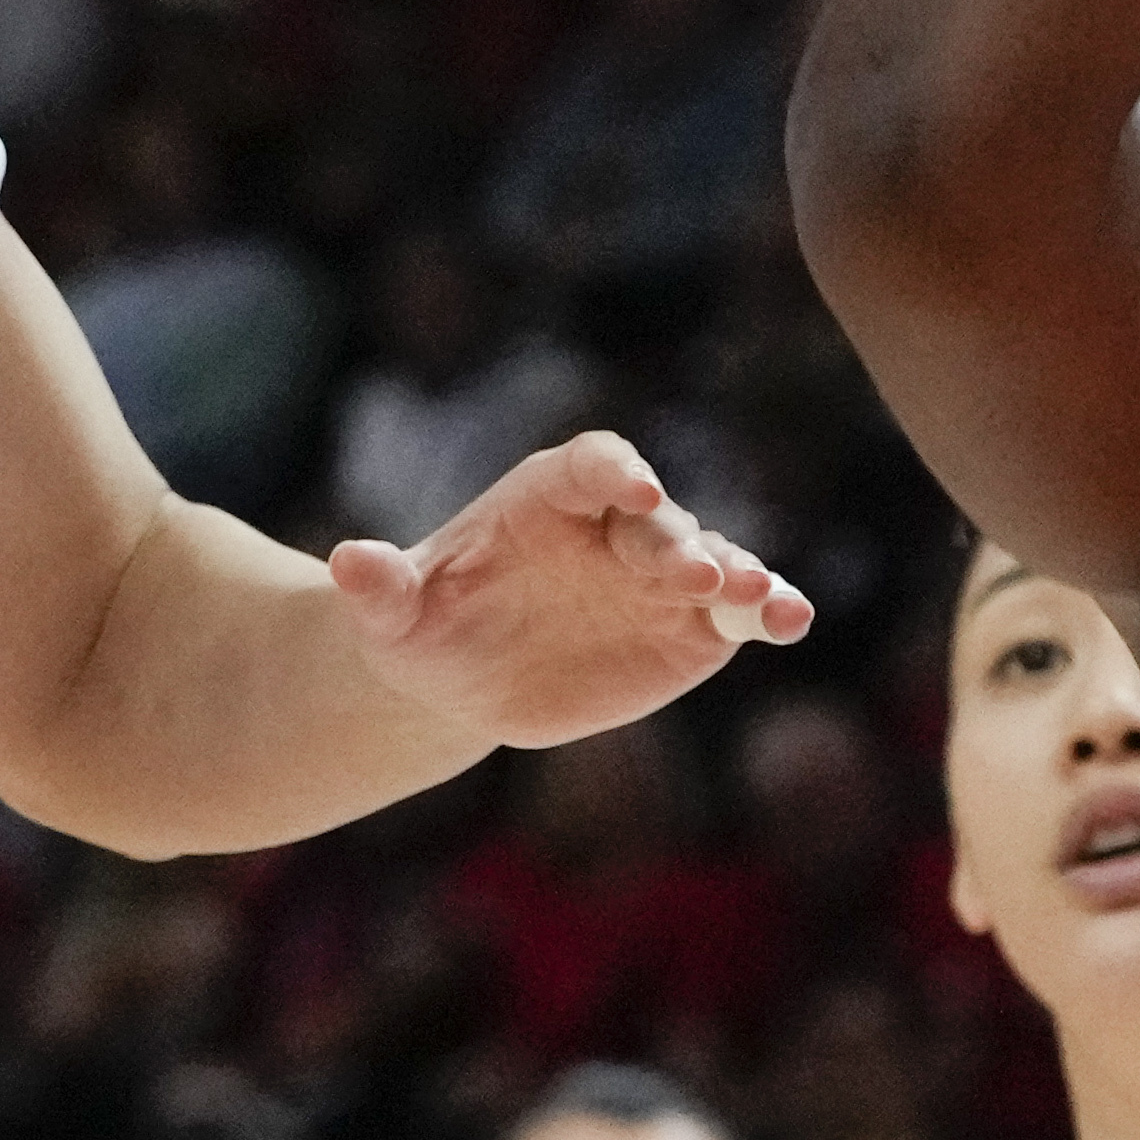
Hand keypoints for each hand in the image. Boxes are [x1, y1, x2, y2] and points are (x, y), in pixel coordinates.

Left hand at [329, 434, 811, 753]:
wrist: (466, 675)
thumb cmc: (425, 625)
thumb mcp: (391, 614)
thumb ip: (380, 588)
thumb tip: (345, 562)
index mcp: (549, 495)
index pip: (591, 464)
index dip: (614, 471)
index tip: (630, 488)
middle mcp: (617, 525)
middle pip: (659, 519)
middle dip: (676, 542)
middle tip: (693, 572)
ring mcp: (661, 574)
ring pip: (714, 561)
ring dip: (742, 576)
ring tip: (763, 601)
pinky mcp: (693, 626)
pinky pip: (741, 614)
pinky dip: (771, 612)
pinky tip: (794, 622)